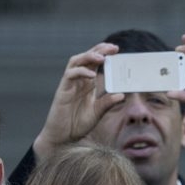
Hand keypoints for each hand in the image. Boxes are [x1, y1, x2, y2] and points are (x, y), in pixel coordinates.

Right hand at [33, 43, 125, 161]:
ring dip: (89, 56)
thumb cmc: (78, 124)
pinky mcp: (63, 90)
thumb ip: (107, 103)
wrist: (63, 136)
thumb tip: (122, 95)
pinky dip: (81, 72)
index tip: (117, 50)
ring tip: (102, 57)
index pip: (95, 63)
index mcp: (88, 83)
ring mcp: (70, 84)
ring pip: (76, 61)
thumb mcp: (97, 113)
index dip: (104, 54)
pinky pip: (70, 75)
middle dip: (99, 50)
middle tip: (113, 48)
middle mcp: (79, 80)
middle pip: (86, 57)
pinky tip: (92, 75)